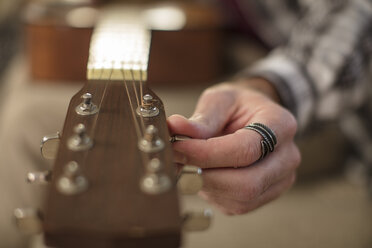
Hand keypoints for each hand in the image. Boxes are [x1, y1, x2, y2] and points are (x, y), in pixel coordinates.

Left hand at [168, 79, 300, 214]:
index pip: (245, 149)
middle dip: (205, 175)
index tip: (178, 148)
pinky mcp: (264, 196)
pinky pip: (235, 205)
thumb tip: (176, 128)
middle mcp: (286, 156)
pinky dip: (211, 193)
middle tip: (175, 161)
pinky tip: (201, 174)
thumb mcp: (220, 100)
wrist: (253, 118)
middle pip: (246, 183)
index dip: (207, 153)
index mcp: (280, 125)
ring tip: (186, 165)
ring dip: (206, 186)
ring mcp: (279, 180)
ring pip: (240, 198)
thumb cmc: (237, 107)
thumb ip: (202, 118)